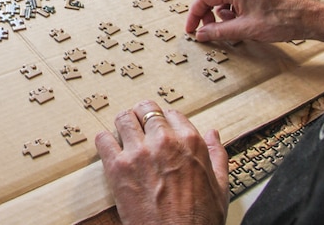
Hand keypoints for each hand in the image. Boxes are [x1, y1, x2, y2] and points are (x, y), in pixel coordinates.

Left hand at [95, 100, 227, 224]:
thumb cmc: (199, 220)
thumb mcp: (220, 187)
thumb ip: (217, 155)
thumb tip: (212, 134)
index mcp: (190, 143)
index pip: (171, 113)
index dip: (164, 120)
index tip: (160, 128)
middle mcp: (164, 142)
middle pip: (146, 109)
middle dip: (142, 117)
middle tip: (140, 127)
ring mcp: (139, 153)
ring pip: (123, 118)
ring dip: (123, 124)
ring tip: (124, 135)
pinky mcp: (118, 167)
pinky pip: (103, 140)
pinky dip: (104, 141)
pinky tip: (110, 149)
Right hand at [184, 0, 323, 49]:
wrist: (310, 17)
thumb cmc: (284, 20)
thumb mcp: (246, 30)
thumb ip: (220, 31)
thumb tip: (203, 34)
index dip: (194, 15)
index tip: (192, 29)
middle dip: (204, 9)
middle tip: (206, 26)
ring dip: (218, 8)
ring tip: (229, 25)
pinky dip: (231, 6)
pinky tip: (241, 20)